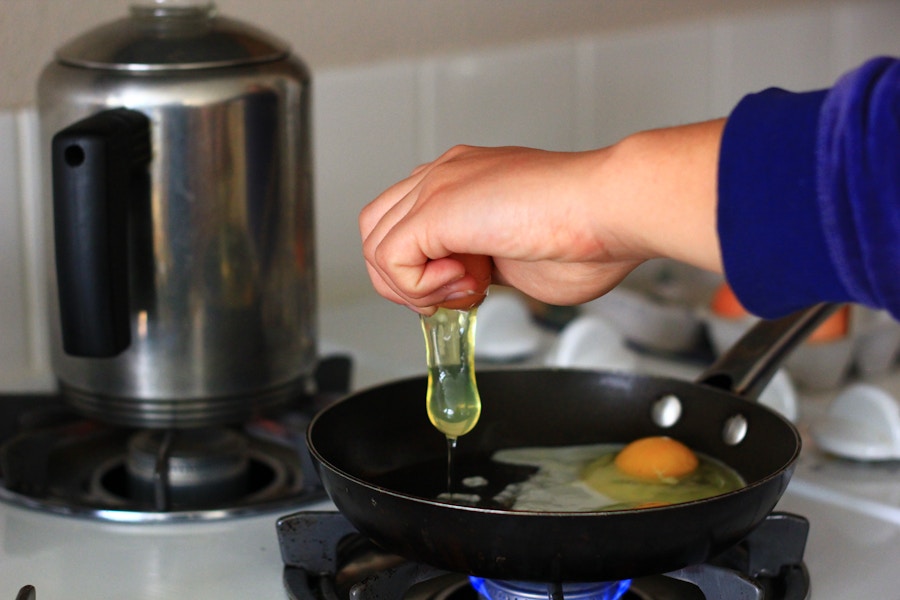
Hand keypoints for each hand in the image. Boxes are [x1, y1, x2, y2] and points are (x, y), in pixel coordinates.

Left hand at [360, 121, 724, 313]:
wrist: (613, 210)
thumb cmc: (589, 237)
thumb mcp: (517, 261)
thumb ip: (481, 268)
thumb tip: (466, 288)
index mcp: (464, 184)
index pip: (405, 229)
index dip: (423, 274)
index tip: (469, 290)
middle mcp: (444, 177)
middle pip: (378, 234)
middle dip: (409, 283)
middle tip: (460, 295)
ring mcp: (437, 187)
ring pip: (375, 247)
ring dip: (415, 288)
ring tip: (467, 289)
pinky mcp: (436, 208)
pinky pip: (388, 259)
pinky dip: (420, 287)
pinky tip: (468, 282)